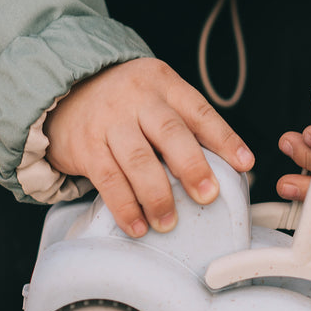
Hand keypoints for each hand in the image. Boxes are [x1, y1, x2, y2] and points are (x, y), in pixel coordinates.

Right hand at [43, 58, 254, 236]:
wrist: (66, 91)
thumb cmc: (128, 103)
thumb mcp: (160, 98)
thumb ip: (190, 125)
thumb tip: (235, 166)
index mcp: (164, 85)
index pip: (200, 111)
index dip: (224, 139)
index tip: (244, 164)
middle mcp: (137, 99)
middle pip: (170, 132)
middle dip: (192, 166)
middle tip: (207, 195)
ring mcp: (109, 122)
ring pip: (138, 160)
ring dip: (157, 195)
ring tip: (169, 222)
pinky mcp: (86, 146)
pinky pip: (108, 179)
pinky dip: (124, 206)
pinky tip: (137, 225)